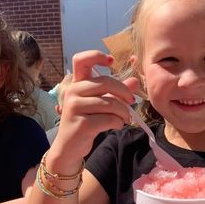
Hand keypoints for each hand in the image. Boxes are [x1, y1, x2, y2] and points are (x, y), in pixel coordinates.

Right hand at [51, 50, 138, 167]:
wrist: (69, 148)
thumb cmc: (86, 122)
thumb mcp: (101, 105)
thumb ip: (117, 93)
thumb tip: (135, 81)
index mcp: (77, 84)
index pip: (81, 60)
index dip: (96, 56)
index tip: (111, 61)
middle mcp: (72, 92)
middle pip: (106, 82)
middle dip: (124, 92)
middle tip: (132, 102)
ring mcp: (75, 108)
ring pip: (110, 103)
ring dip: (123, 112)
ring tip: (125, 118)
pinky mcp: (81, 124)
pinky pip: (109, 119)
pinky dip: (118, 122)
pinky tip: (116, 125)